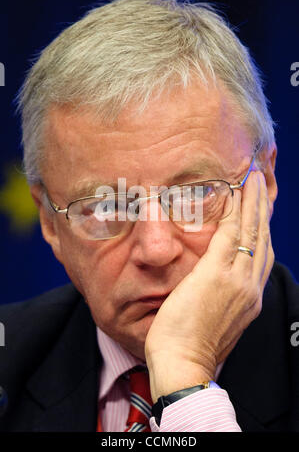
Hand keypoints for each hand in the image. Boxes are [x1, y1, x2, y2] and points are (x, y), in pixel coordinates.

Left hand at [145, 171, 273, 401]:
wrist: (184, 367)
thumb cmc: (192, 347)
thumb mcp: (216, 321)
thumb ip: (221, 298)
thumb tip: (215, 286)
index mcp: (249, 297)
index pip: (261, 255)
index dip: (262, 230)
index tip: (260, 211)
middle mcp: (250, 286)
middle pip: (262, 238)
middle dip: (261, 208)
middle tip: (260, 184)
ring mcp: (236, 279)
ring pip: (251, 231)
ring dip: (252, 201)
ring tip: (252, 180)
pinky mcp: (216, 274)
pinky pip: (231, 233)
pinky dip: (235, 210)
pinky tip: (234, 191)